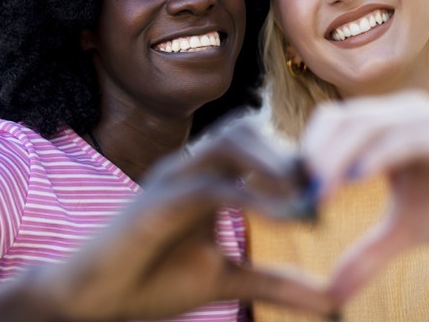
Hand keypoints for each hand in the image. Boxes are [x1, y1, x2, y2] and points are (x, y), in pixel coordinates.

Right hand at [35, 122, 333, 319]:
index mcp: (204, 177)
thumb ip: (278, 283)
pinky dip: (256, 197)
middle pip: (247, 128)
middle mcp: (188, 167)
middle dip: (291, 152)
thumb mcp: (227, 281)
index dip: (297, 158)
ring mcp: (171, 178)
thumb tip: (334, 300)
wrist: (92, 299)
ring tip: (313, 195)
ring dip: (276, 161)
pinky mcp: (158, 202)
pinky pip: (214, 186)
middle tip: (330, 186)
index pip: (255, 143)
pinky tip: (292, 218)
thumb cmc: (153, 281)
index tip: (336, 187)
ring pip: (230, 141)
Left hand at [302, 92, 428, 304]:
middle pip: (340, 120)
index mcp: (382, 129)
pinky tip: (358, 178)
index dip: (306, 152)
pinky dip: (379, 154)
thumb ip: (369, 252)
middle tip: (295, 192)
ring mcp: (424, 120)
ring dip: (337, 154)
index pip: (330, 126)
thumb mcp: (407, 230)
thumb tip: (333, 292)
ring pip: (367, 124)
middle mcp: (398, 115)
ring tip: (318, 188)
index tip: (286, 189)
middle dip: (313, 154)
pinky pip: (407, 137)